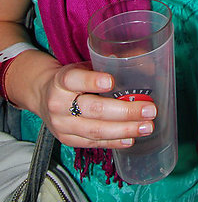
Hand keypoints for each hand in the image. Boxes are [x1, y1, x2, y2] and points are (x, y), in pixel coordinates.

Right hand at [42, 63, 156, 149]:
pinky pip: (93, 143)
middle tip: (149, 109)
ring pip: (95, 130)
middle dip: (124, 111)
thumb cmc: (73, 79)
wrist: (44, 97)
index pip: (74, 79)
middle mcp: (59, 104)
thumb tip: (142, 58)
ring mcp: (62, 125)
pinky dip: (114, 141)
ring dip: (124, 129)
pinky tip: (131, 138)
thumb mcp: (84, 65)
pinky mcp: (68, 140)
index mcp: (62, 80)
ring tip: (146, 126)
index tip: (112, 81)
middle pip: (93, 109)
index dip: (92, 80)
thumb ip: (107, 63)